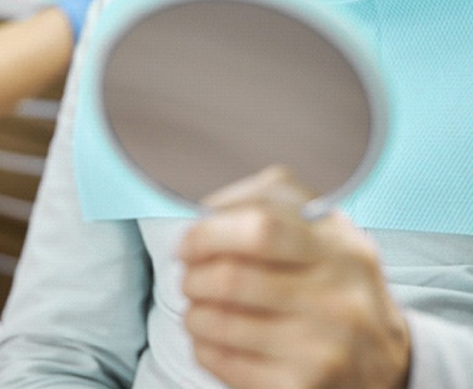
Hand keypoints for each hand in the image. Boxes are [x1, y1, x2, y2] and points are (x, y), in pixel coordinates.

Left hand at [179, 166, 409, 388]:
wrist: (387, 359)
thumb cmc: (341, 284)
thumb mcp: (327, 233)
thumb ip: (274, 206)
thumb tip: (209, 211)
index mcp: (340, 246)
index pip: (262, 226)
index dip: (210, 232)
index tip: (189, 240)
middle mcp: (337, 296)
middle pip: (232, 276)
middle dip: (193, 274)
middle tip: (188, 274)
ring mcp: (323, 346)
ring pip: (220, 323)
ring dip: (193, 311)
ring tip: (197, 305)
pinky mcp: (304, 387)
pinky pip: (225, 363)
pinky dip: (203, 346)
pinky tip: (210, 337)